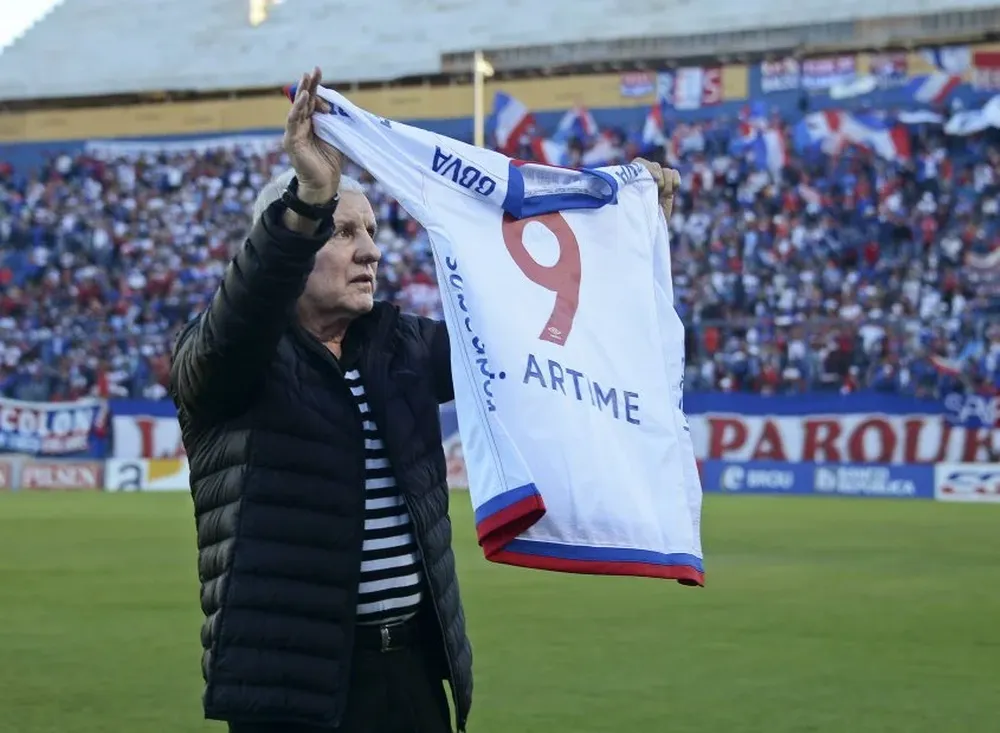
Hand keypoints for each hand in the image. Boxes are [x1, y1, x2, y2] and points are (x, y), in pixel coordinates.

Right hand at [283, 67, 341, 203]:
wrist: (325, 182)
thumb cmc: (330, 160)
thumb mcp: (335, 135)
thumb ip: (332, 120)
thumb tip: (332, 104)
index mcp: (311, 123)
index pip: (312, 101)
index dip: (316, 87)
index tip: (319, 71)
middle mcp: (301, 125)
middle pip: (304, 101)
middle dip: (309, 85)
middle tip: (314, 70)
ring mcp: (294, 133)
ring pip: (297, 108)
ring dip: (302, 92)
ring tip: (306, 78)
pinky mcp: (291, 141)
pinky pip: (293, 121)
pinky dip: (297, 109)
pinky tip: (303, 98)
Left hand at [633, 158, 680, 219]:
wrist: (649, 231)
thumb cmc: (636, 220)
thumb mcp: (631, 205)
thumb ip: (634, 191)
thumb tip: (642, 181)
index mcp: (631, 180)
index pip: (639, 163)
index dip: (647, 167)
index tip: (653, 179)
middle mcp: (644, 179)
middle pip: (654, 166)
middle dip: (658, 178)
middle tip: (657, 193)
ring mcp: (657, 183)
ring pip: (665, 170)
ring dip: (667, 182)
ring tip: (663, 195)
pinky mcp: (668, 188)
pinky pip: (674, 173)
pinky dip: (675, 180)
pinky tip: (674, 190)